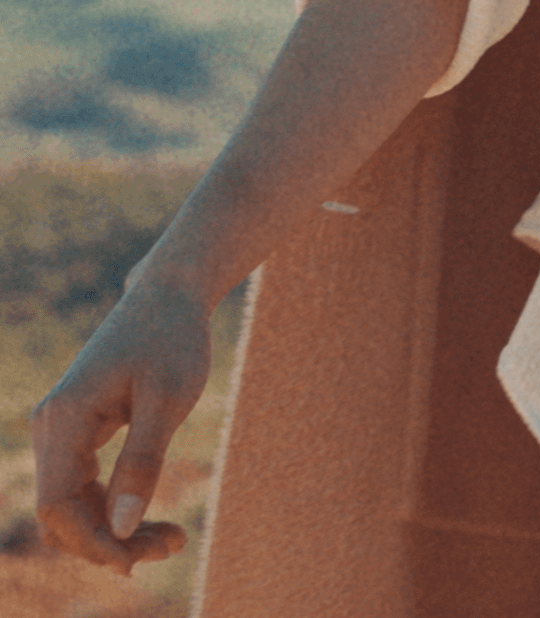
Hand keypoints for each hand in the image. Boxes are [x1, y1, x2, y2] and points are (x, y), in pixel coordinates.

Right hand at [32, 273, 210, 575]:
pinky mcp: (78, 431)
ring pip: (73, 504)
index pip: (58, 505)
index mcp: (64, 418)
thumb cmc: (173, 339)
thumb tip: (122, 529)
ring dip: (113, 529)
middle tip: (173, 544)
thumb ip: (144, 460)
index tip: (139, 558)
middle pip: (62, 512)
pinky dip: (113, 507)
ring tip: (171, 538)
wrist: (169, 295)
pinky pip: (83, 487)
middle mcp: (51, 427)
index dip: (93, 541)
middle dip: (110, 541)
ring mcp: (61, 430)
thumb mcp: (169, 398)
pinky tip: (151, 520)